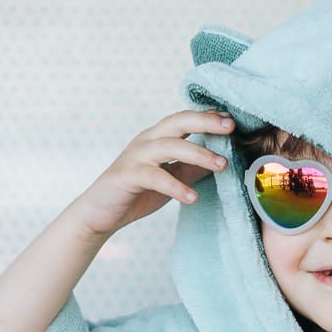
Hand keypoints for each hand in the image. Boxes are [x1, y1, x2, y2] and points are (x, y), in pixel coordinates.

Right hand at [72, 108, 236, 238]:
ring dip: (198, 153)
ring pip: (169, 145)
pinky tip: (192, 197)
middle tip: (231, 128)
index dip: (208, 117)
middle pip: (177, 122)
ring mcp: (136, 156)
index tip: (232, 120)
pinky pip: (155, 177)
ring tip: (222, 165)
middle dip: (205, 122)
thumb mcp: (171, 178)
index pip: (185, 120)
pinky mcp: (127, 176)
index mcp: (157, 138)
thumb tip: (221, 161)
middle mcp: (146, 141)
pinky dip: (176, 186)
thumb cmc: (137, 193)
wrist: (99, 213)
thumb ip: (191, 168)